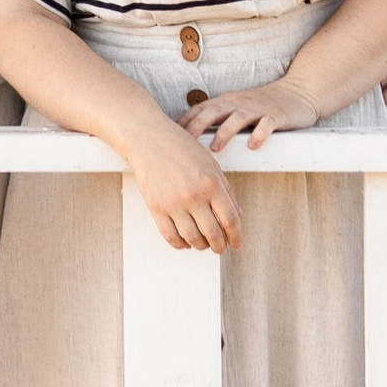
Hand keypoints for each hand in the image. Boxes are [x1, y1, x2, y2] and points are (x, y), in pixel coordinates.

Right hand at [126, 113, 241, 253]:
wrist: (149, 139)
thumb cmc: (182, 149)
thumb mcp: (211, 164)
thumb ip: (226, 190)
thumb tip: (237, 216)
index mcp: (211, 183)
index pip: (230, 220)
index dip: (236, 237)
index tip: (236, 244)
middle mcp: (193, 195)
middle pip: (213, 234)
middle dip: (220, 246)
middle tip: (221, 248)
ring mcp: (173, 203)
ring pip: (193, 239)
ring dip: (201, 246)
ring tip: (204, 243)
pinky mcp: (156, 208)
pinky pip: (171, 237)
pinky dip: (181, 244)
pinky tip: (186, 241)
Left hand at [190, 73, 321, 151]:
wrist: (299, 91)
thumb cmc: (264, 105)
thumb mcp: (238, 107)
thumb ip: (218, 118)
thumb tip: (191, 140)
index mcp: (227, 102)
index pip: (200, 109)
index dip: (184, 122)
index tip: (168, 138)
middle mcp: (239, 103)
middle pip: (214, 112)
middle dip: (197, 126)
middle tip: (183, 144)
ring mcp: (258, 108)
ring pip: (237, 118)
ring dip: (224, 132)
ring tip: (214, 148)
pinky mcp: (277, 115)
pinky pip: (266, 124)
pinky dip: (259, 134)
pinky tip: (253, 146)